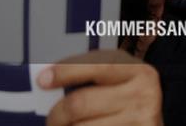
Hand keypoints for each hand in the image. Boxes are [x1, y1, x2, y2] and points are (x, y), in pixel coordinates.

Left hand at [41, 50, 161, 125]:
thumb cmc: (128, 105)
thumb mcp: (117, 83)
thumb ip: (90, 77)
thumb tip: (46, 80)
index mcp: (137, 70)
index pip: (96, 65)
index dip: (65, 71)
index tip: (42, 80)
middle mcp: (143, 93)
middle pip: (80, 103)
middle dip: (56, 115)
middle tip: (52, 121)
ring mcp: (141, 118)